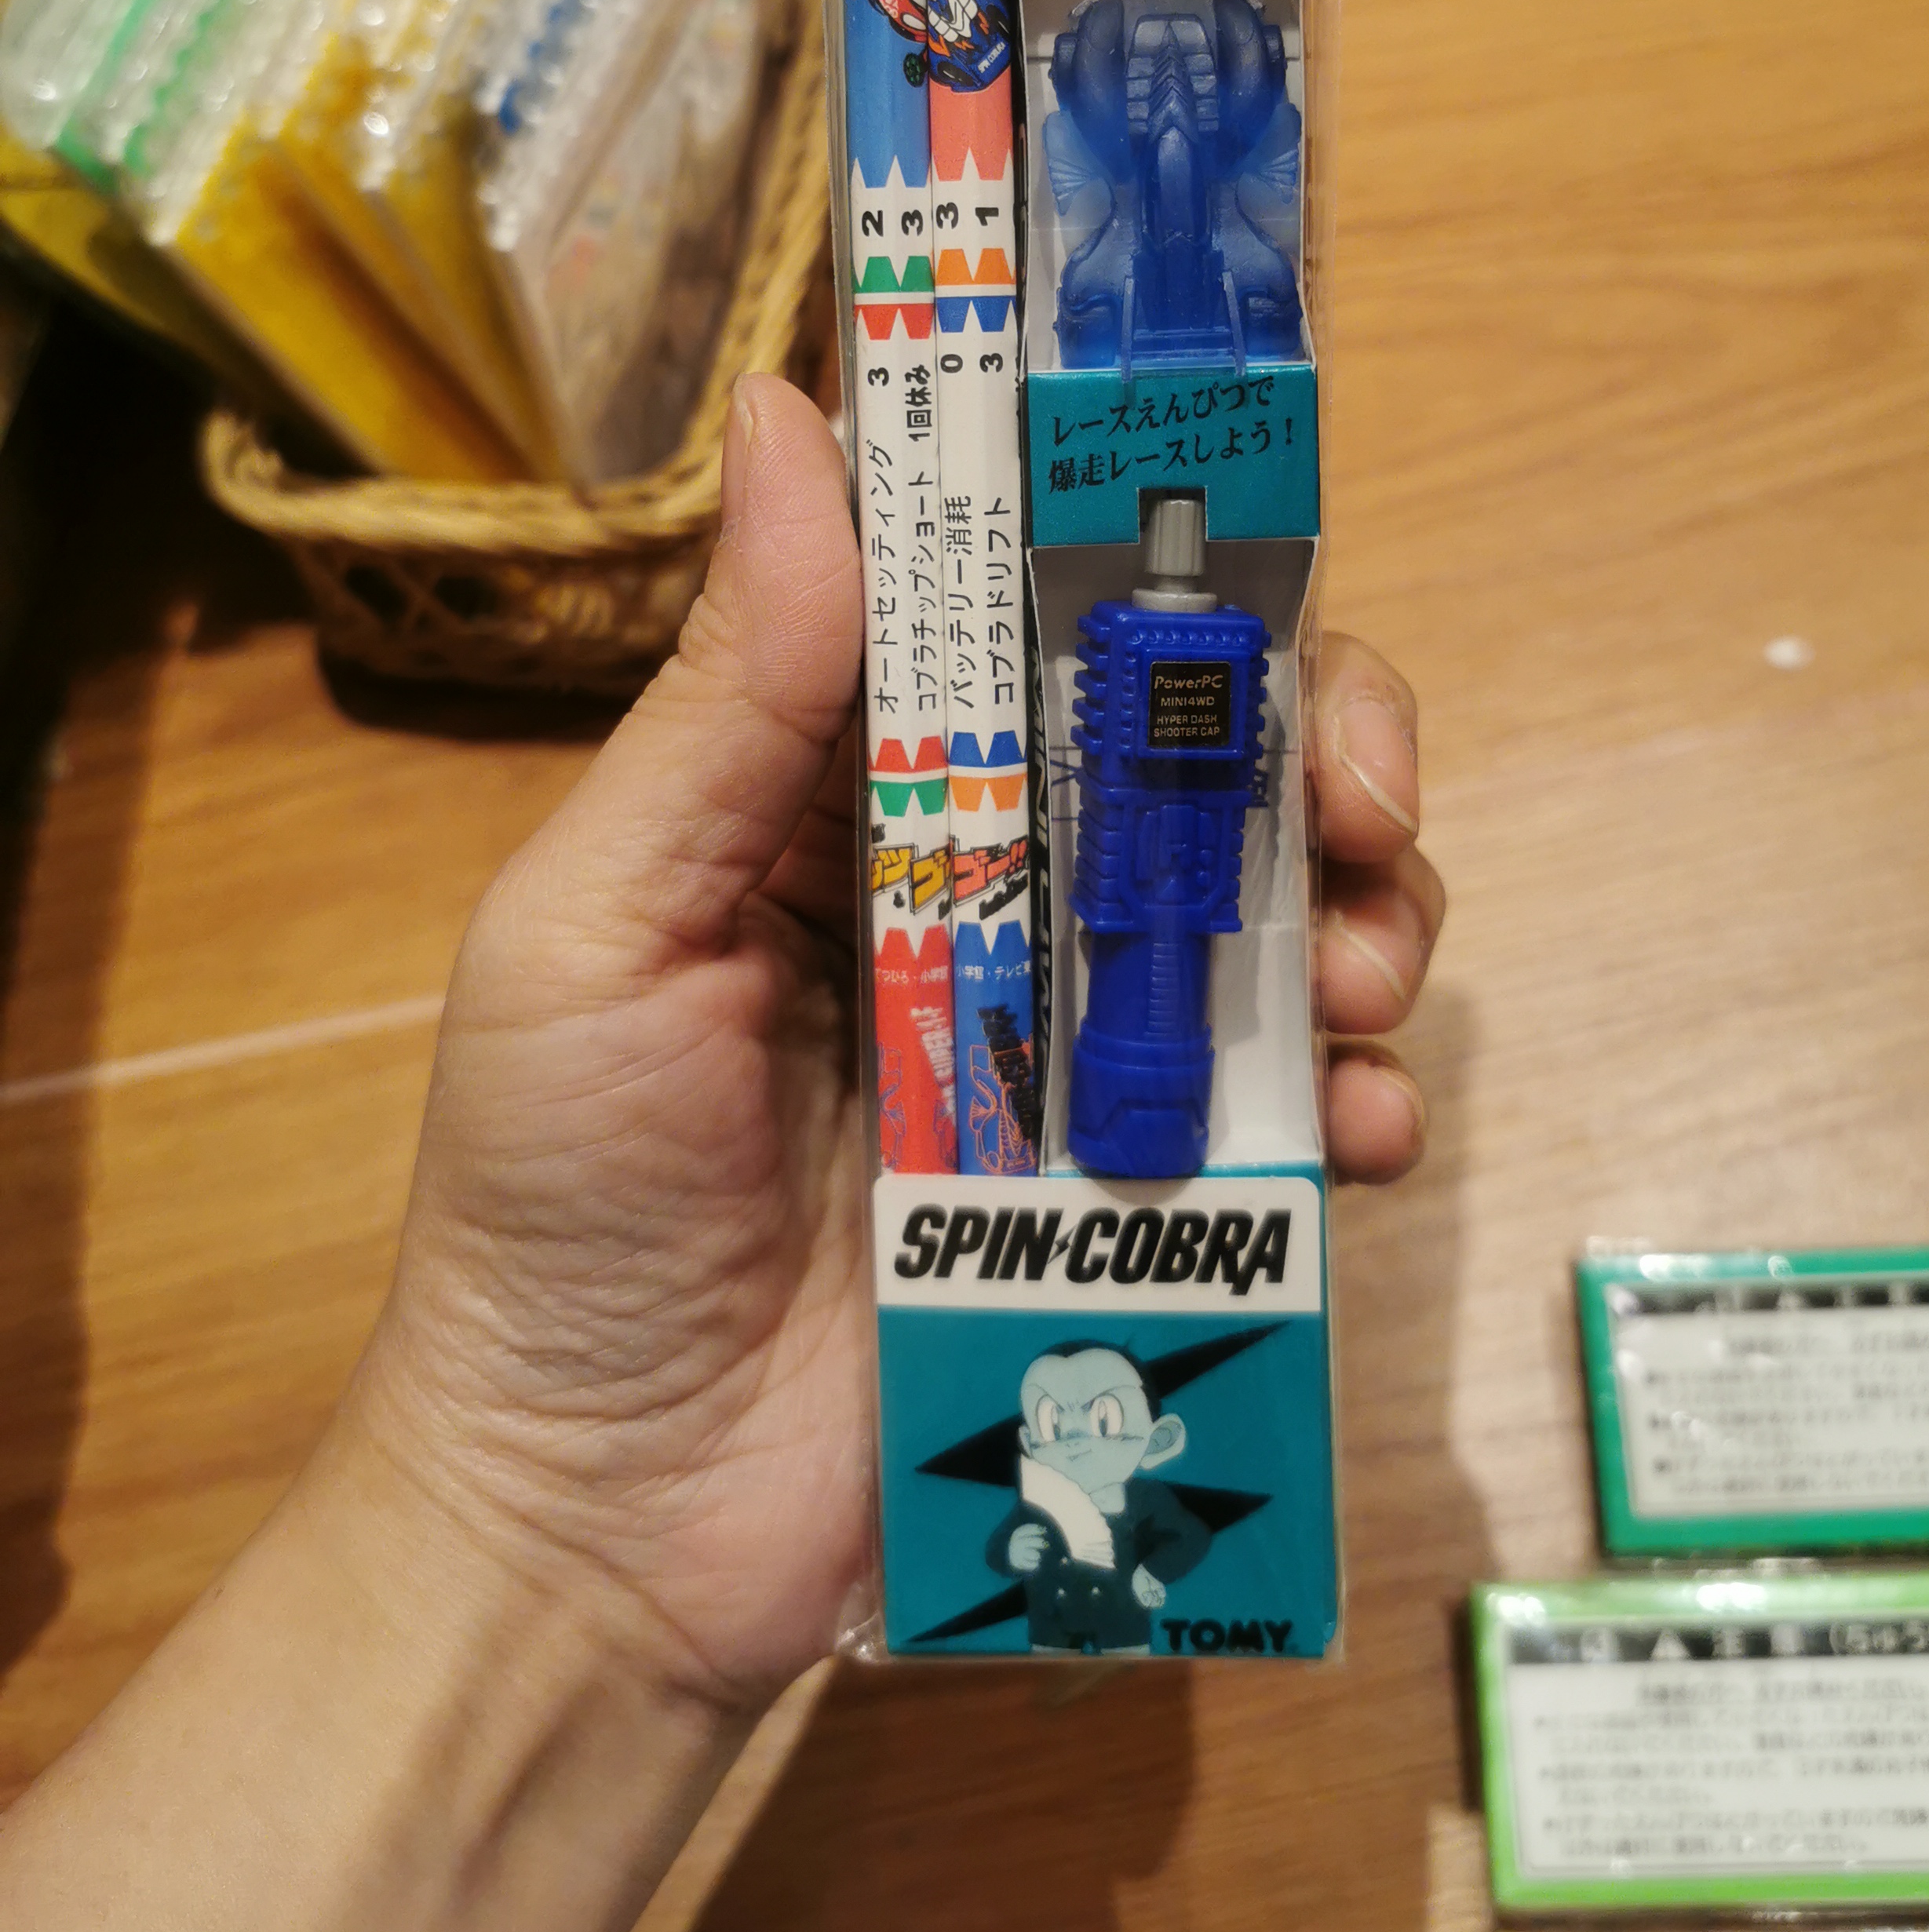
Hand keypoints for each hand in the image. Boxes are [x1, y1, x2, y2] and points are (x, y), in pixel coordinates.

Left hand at [349, 375, 1443, 1717]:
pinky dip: (1360, 1099)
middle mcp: (987, 890)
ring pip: (1276, 910)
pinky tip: (1354, 1132)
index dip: (1143, 548)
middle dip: (1310, 736)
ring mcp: (1080, 1045)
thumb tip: (790, 407)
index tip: (1234, 531)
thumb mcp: (603, 921)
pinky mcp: (1145, 1194)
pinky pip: (1297, 1111)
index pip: (1022, 611)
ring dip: (1365, 907)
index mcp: (852, 791)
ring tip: (1366, 973)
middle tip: (1355, 795)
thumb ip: (732, 691)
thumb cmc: (559, 1203)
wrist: (604, 1524)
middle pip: (1194, 748)